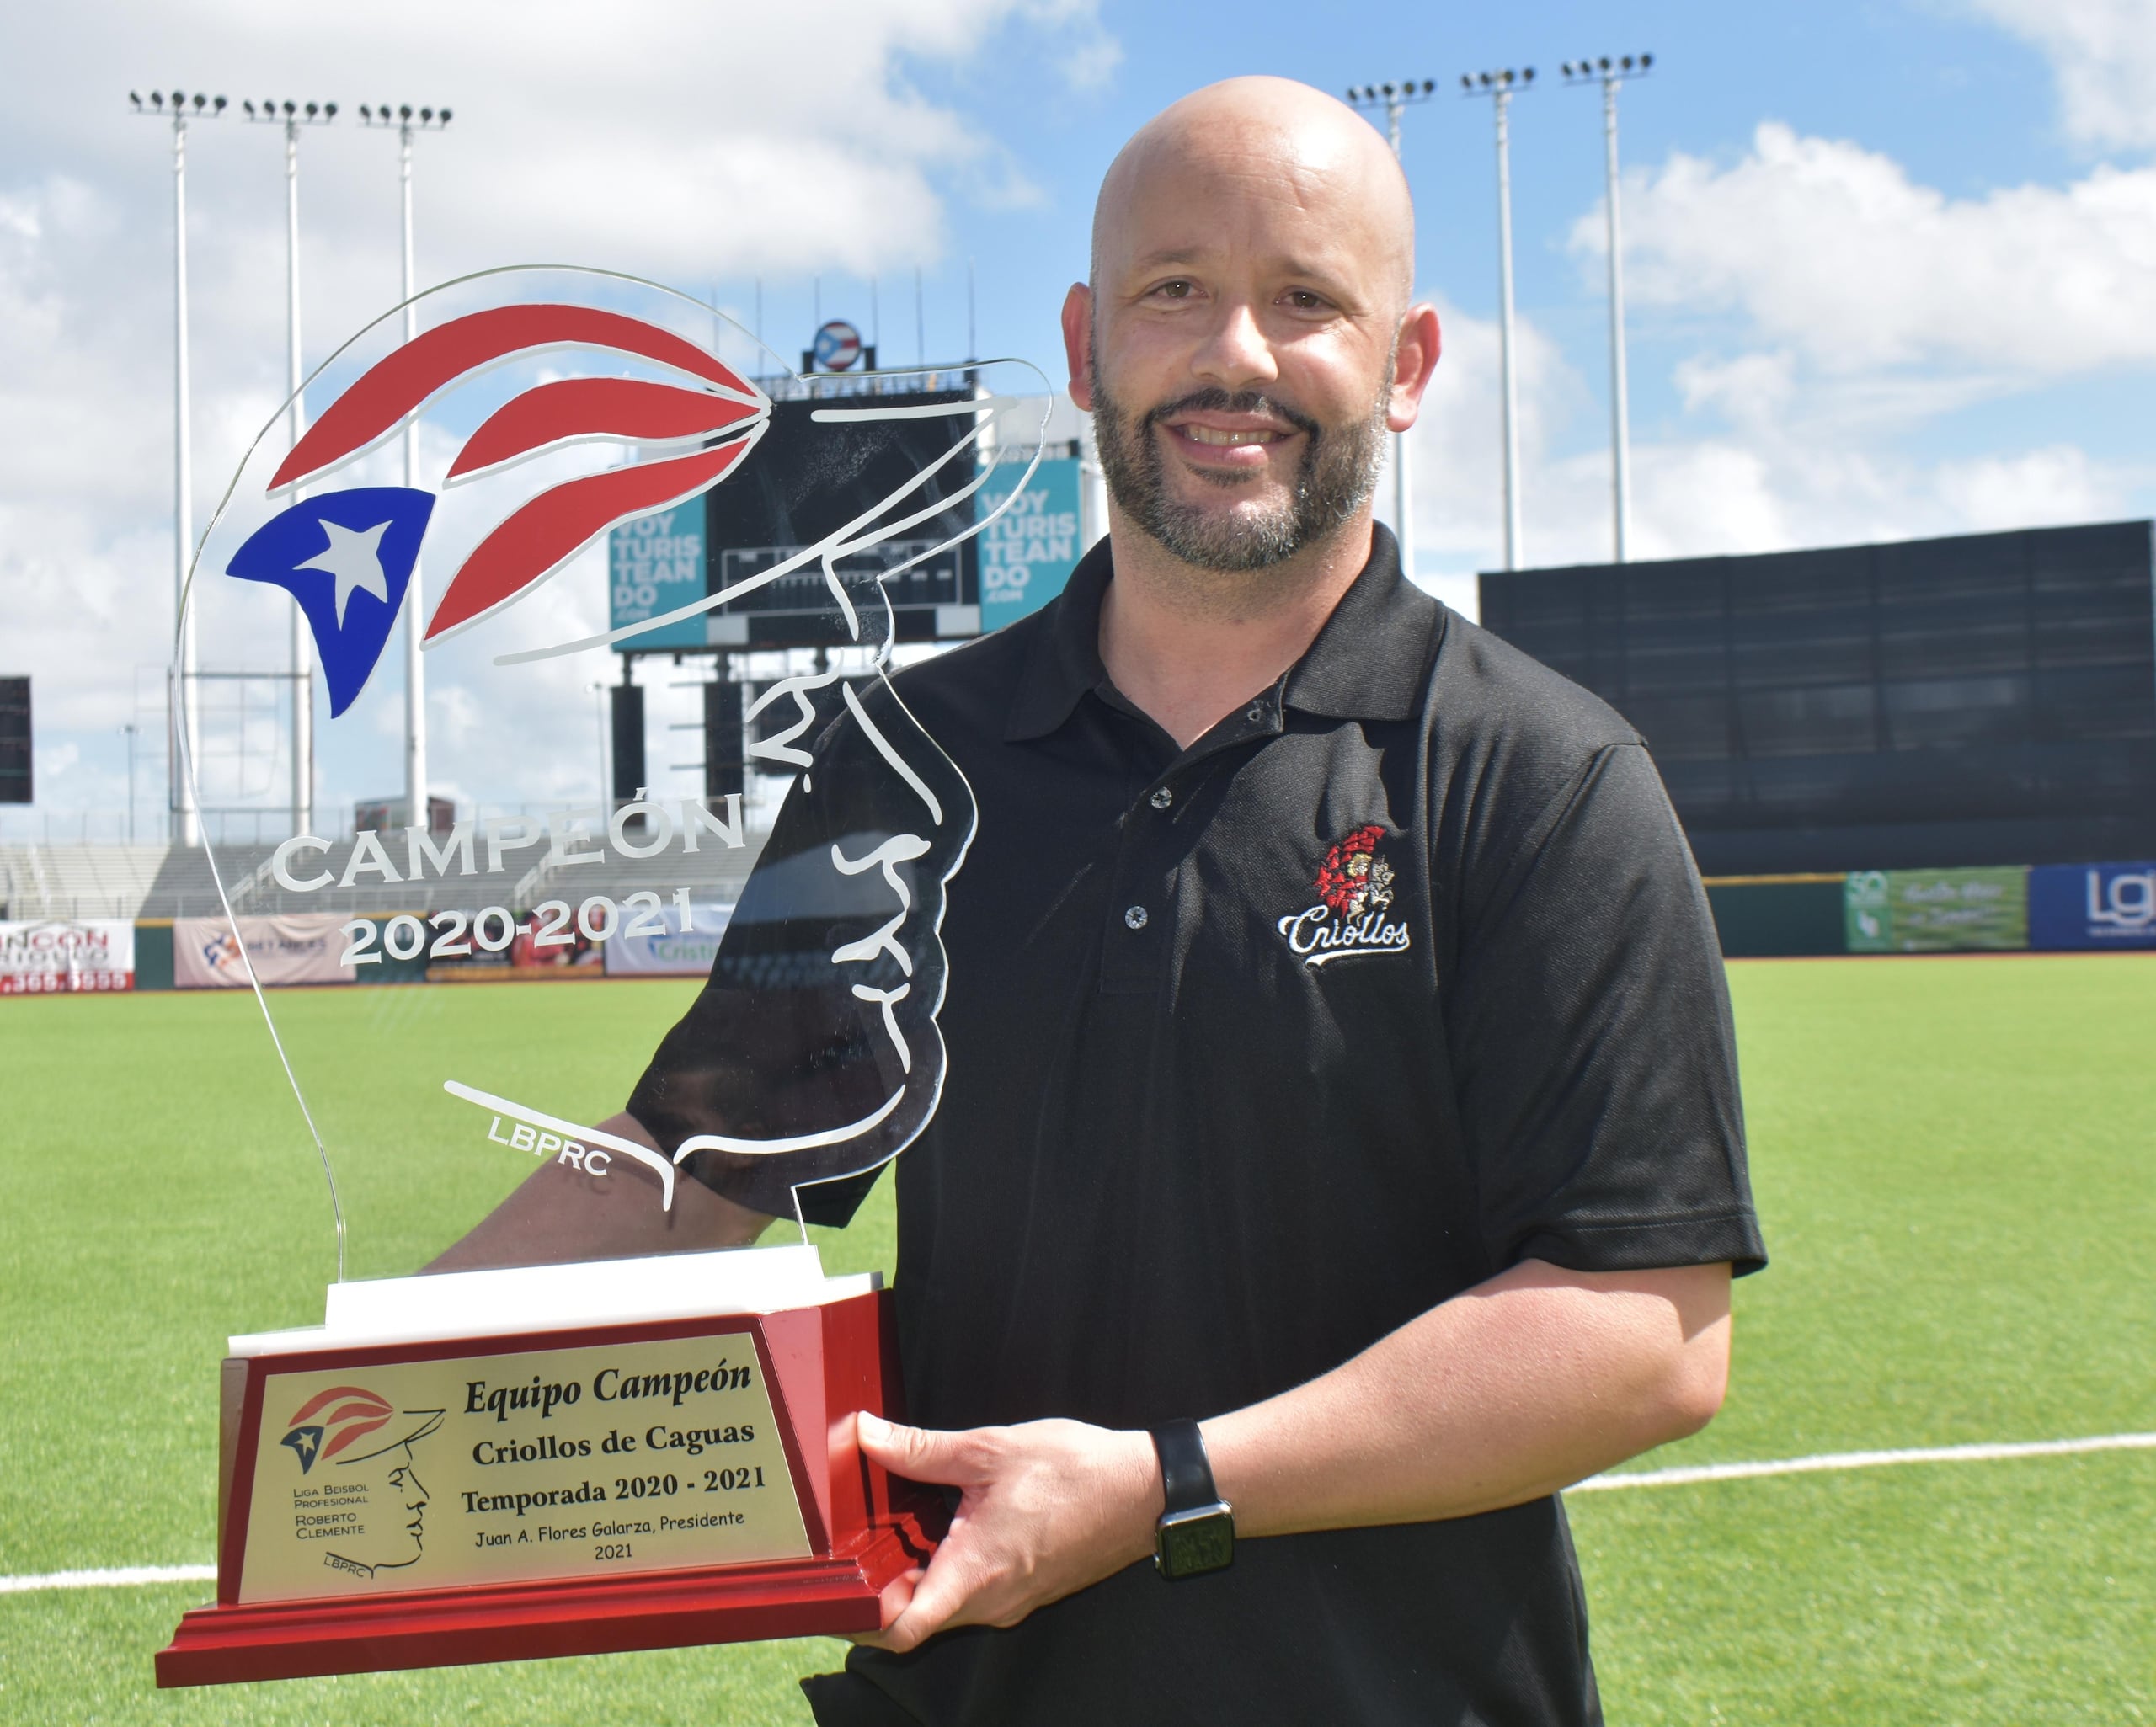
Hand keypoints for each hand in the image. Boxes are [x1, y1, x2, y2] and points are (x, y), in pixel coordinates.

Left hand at [850, 1412, 1161, 1652]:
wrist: (1145, 1491)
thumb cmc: (1076, 1472)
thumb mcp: (989, 1449)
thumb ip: (922, 1449)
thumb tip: (866, 1435)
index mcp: (974, 1572)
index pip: (901, 1629)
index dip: (858, 1621)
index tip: (832, 1593)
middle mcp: (990, 1601)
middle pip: (914, 1620)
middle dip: (878, 1591)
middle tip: (852, 1547)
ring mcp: (1011, 1601)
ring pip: (944, 1606)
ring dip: (915, 1578)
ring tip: (893, 1530)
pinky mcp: (1026, 1591)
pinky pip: (972, 1594)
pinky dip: (947, 1570)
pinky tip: (942, 1526)